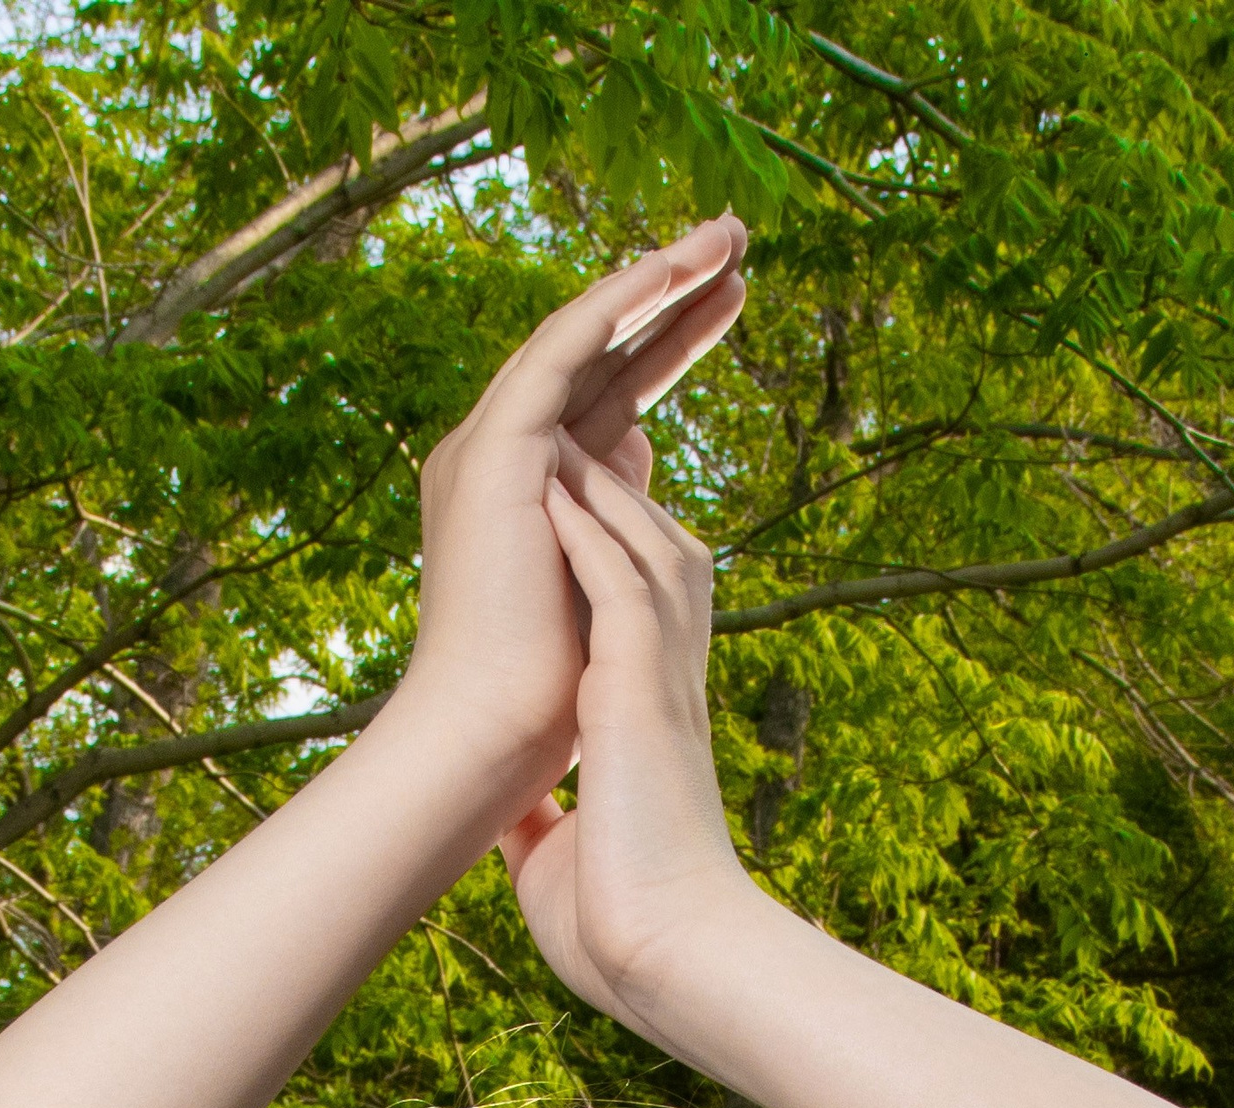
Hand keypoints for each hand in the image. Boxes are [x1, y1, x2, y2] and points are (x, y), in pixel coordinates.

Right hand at [393, 220, 746, 821]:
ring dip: (657, 278)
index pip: (611, 399)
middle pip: (603, 356)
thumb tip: (640, 446)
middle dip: (672, 298)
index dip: (671, 345)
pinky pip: (563, 350)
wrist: (495, 745)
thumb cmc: (547, 706)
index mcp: (532, 495)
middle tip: (739, 241)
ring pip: (584, 335)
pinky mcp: (496, 451)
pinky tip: (672, 269)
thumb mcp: (604, 586)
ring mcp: (494, 449)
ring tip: (728, 236)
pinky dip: (617, 306)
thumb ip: (613, 512)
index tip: (732, 302)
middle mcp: (506, 459)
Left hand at [497, 444, 761, 1040]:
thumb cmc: (621, 924)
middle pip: (651, 549)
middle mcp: (665, 682)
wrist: (668, 955)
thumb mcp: (563, 855)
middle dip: (612, 488)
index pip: (632, 608)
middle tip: (571, 427)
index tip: (559, 508)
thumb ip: (548, 814)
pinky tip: (553, 483)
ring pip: (641, 543)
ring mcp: (660, 678)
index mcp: (646, 717)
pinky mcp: (640, 686)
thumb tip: (517, 814)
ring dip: (597, 484)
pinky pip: (619, 578)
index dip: (603, 551)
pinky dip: (587, 526)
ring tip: (556, 427)